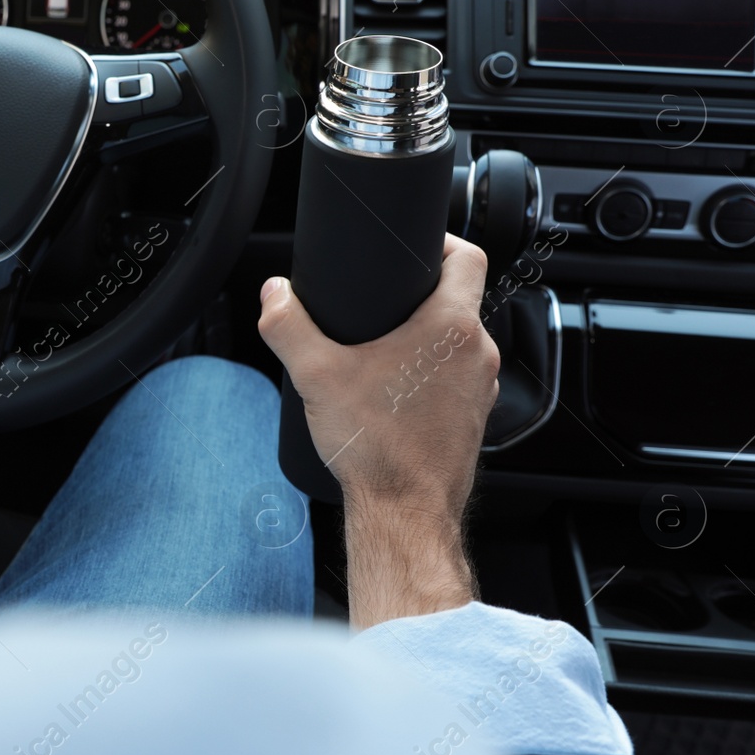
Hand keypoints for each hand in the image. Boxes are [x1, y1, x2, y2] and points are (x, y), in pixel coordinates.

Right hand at [257, 234, 499, 628]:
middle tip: (378, 304)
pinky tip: (393, 393)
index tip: (412, 246)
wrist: (403, 513)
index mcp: (451, 328)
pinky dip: (429, 377)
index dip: (440, 241)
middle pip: (456, 299)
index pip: (467, 256)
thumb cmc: (377, 448)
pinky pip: (455, 380)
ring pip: (457, 343)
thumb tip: (273, 294)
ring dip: (425, 339)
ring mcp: (481, 390)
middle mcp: (478, 354)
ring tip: (381, 351)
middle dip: (417, 296)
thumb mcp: (315, 375)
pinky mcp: (473, 420)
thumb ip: (287, 325)